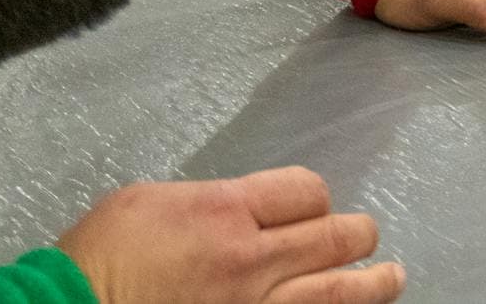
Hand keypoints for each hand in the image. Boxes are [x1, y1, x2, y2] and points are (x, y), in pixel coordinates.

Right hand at [59, 168, 403, 303]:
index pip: (307, 192)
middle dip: (357, 235)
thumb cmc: (93, 264)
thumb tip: (241, 208)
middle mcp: (250, 261)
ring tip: (392, 277)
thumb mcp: (148, 203)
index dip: (314, 199)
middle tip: (366, 237)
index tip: (311, 209)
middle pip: (336, 237)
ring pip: (340, 293)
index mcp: (224, 213)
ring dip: (374, 283)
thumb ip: (208, 201)